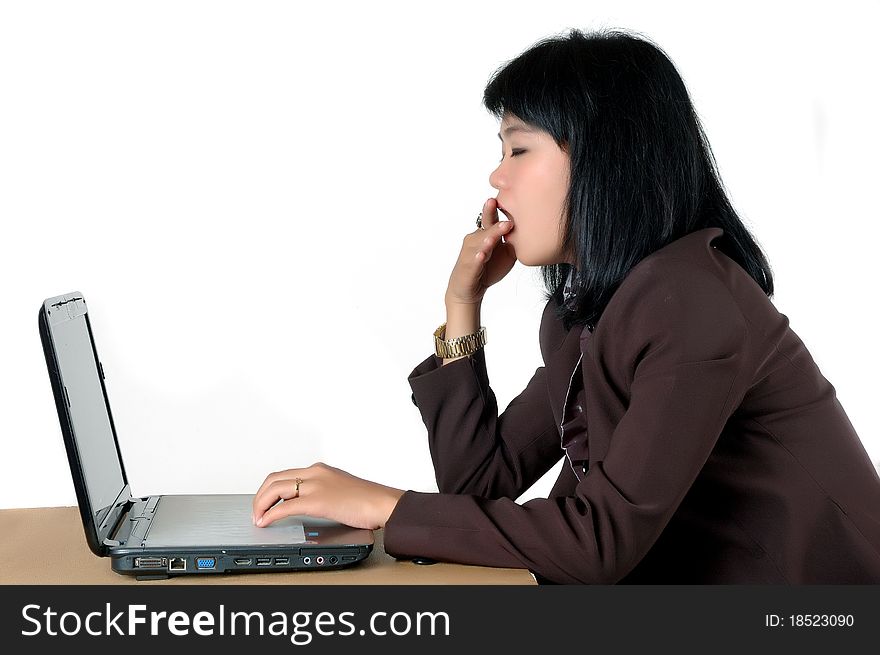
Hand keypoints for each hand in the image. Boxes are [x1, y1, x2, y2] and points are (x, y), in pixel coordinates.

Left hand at [252, 462, 404, 530]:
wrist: (383, 503)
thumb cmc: (368, 500)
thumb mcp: (341, 488)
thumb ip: (324, 491)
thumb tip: (312, 503)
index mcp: (320, 470)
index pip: (285, 474)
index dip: (269, 489)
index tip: (265, 501)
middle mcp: (315, 473)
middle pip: (274, 479)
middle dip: (260, 496)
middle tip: (256, 511)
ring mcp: (315, 485)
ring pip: (275, 489)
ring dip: (261, 504)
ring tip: (258, 518)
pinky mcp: (317, 501)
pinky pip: (285, 507)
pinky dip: (271, 515)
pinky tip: (267, 522)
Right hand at [445, 197, 516, 305]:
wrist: (468, 289)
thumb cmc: (487, 269)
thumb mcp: (507, 254)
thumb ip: (515, 241)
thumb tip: (532, 231)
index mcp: (485, 234)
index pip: (492, 218)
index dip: (496, 208)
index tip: (506, 196)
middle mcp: (475, 239)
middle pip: (485, 226)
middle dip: (489, 214)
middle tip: (493, 202)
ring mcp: (470, 252)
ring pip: (479, 242)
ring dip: (487, 236)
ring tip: (495, 232)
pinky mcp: (467, 266)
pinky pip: (473, 260)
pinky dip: (478, 257)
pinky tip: (483, 254)